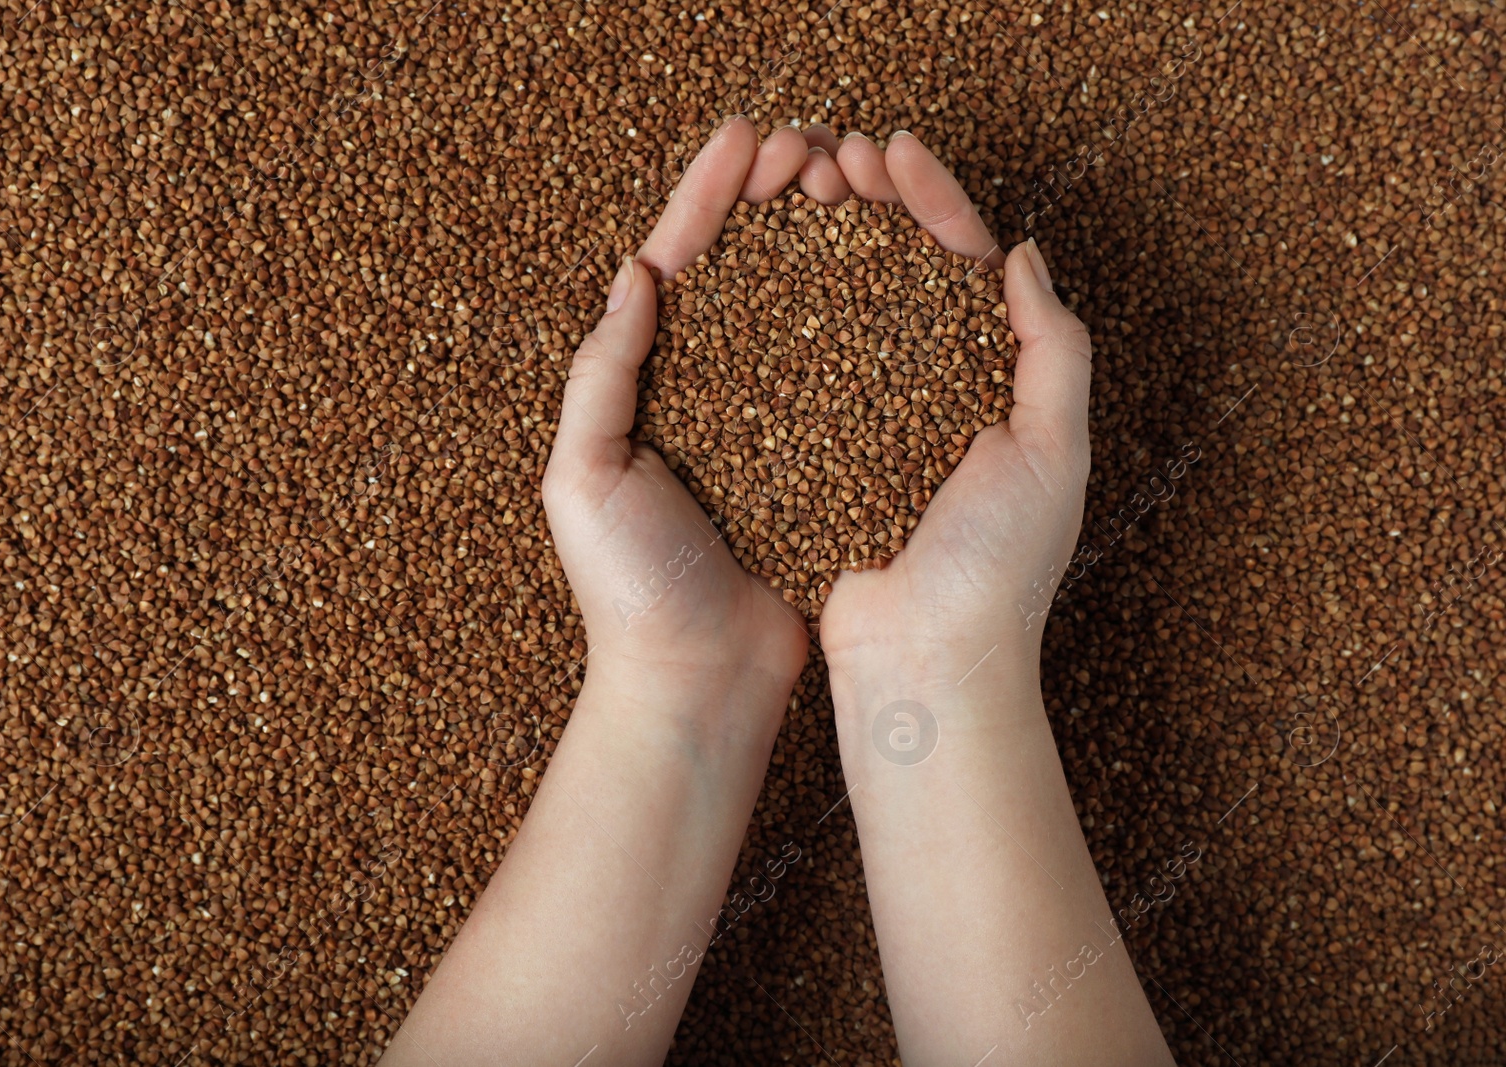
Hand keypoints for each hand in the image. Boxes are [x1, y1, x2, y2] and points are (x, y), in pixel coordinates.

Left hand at [544, 117, 833, 685]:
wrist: (697, 685)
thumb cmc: (631, 592)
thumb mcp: (584, 478)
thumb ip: (603, 377)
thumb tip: (637, 273)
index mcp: (643, 387)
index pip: (675, 266)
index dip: (707, 196)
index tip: (747, 137)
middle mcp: (709, 393)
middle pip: (743, 271)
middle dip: (773, 200)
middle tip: (813, 144)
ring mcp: (770, 423)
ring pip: (800, 309)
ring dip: (824, 242)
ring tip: (855, 183)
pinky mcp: (821, 459)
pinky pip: (845, 374)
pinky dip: (866, 319)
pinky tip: (895, 275)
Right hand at [816, 133, 1094, 683]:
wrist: (926, 665)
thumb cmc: (998, 568)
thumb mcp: (1056, 449)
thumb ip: (1054, 347)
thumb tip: (1022, 252)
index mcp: (991, 379)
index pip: (961, 264)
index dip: (931, 199)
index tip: (892, 148)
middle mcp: (926, 390)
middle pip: (893, 271)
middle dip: (865, 203)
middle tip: (828, 152)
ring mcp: (863, 419)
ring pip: (837, 307)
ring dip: (816, 242)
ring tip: (788, 188)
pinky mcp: (808, 453)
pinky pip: (790, 369)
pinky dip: (773, 314)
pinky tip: (748, 269)